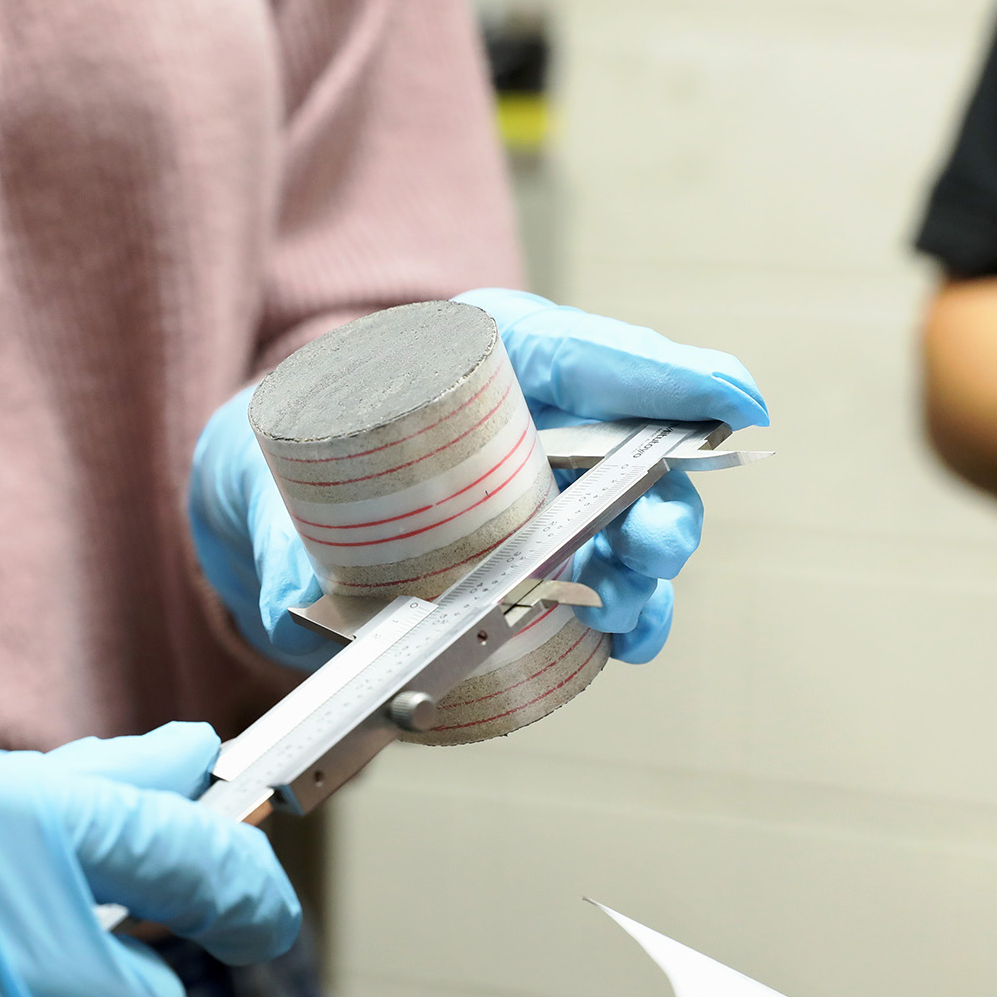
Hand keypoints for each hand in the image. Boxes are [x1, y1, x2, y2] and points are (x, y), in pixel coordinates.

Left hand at [188, 293, 767, 667]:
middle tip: (649, 543)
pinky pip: (601, 588)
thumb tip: (297, 602)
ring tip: (633, 612)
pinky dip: (625, 617)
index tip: (733, 403)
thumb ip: (280, 540)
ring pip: (627, 524)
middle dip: (659, 499)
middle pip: (630, 449)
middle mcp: (528, 424)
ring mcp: (542, 497)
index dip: (669, 376)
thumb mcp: (264, 482)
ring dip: (646, 570)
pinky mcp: (538, 565)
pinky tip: (626, 643)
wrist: (270, 509)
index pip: (587, 354)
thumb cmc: (283, 460)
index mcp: (477, 360)